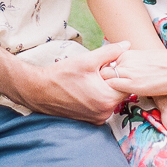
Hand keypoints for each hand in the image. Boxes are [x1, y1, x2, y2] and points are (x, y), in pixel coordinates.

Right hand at [11, 41, 130, 123]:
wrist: (39, 91)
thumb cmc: (62, 75)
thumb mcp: (88, 60)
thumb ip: (111, 52)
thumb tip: (128, 45)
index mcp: (107, 100)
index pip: (127, 85)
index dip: (122, 72)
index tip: (112, 65)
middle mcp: (104, 114)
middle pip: (119, 93)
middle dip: (113, 80)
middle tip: (100, 70)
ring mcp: (96, 119)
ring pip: (110, 100)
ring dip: (105, 89)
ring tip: (91, 79)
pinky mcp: (89, 121)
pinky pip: (101, 106)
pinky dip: (98, 97)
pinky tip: (87, 88)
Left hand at [99, 46, 166, 97]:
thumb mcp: (145, 60)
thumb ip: (132, 66)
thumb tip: (126, 75)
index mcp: (127, 53)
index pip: (105, 64)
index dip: (105, 74)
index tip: (105, 82)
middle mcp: (124, 60)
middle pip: (101, 71)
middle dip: (100, 81)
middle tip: (101, 92)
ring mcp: (127, 71)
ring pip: (104, 80)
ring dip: (103, 89)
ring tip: (105, 97)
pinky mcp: (132, 84)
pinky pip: (113, 89)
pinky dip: (111, 95)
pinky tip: (116, 100)